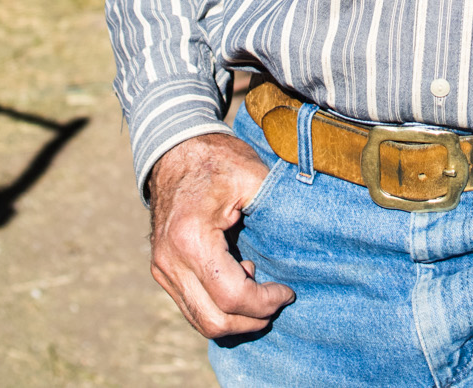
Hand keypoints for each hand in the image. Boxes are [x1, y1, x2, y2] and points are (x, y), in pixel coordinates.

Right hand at [147, 133, 295, 337]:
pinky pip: (193, 307)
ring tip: (257, 286)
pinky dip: (221, 307)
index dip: (265, 302)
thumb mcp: (252, 176)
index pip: (232, 296)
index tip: (287, 291)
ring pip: (201, 321)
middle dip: (253, 319)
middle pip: (215, 321)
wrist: (174, 150)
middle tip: (276, 298)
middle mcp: (171, 261)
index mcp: (192, 238)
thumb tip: (309, 241)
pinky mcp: (163, 271)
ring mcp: (163, 269)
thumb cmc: (217, 160)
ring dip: (237, 317)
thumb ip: (277, 211)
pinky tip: (239, 279)